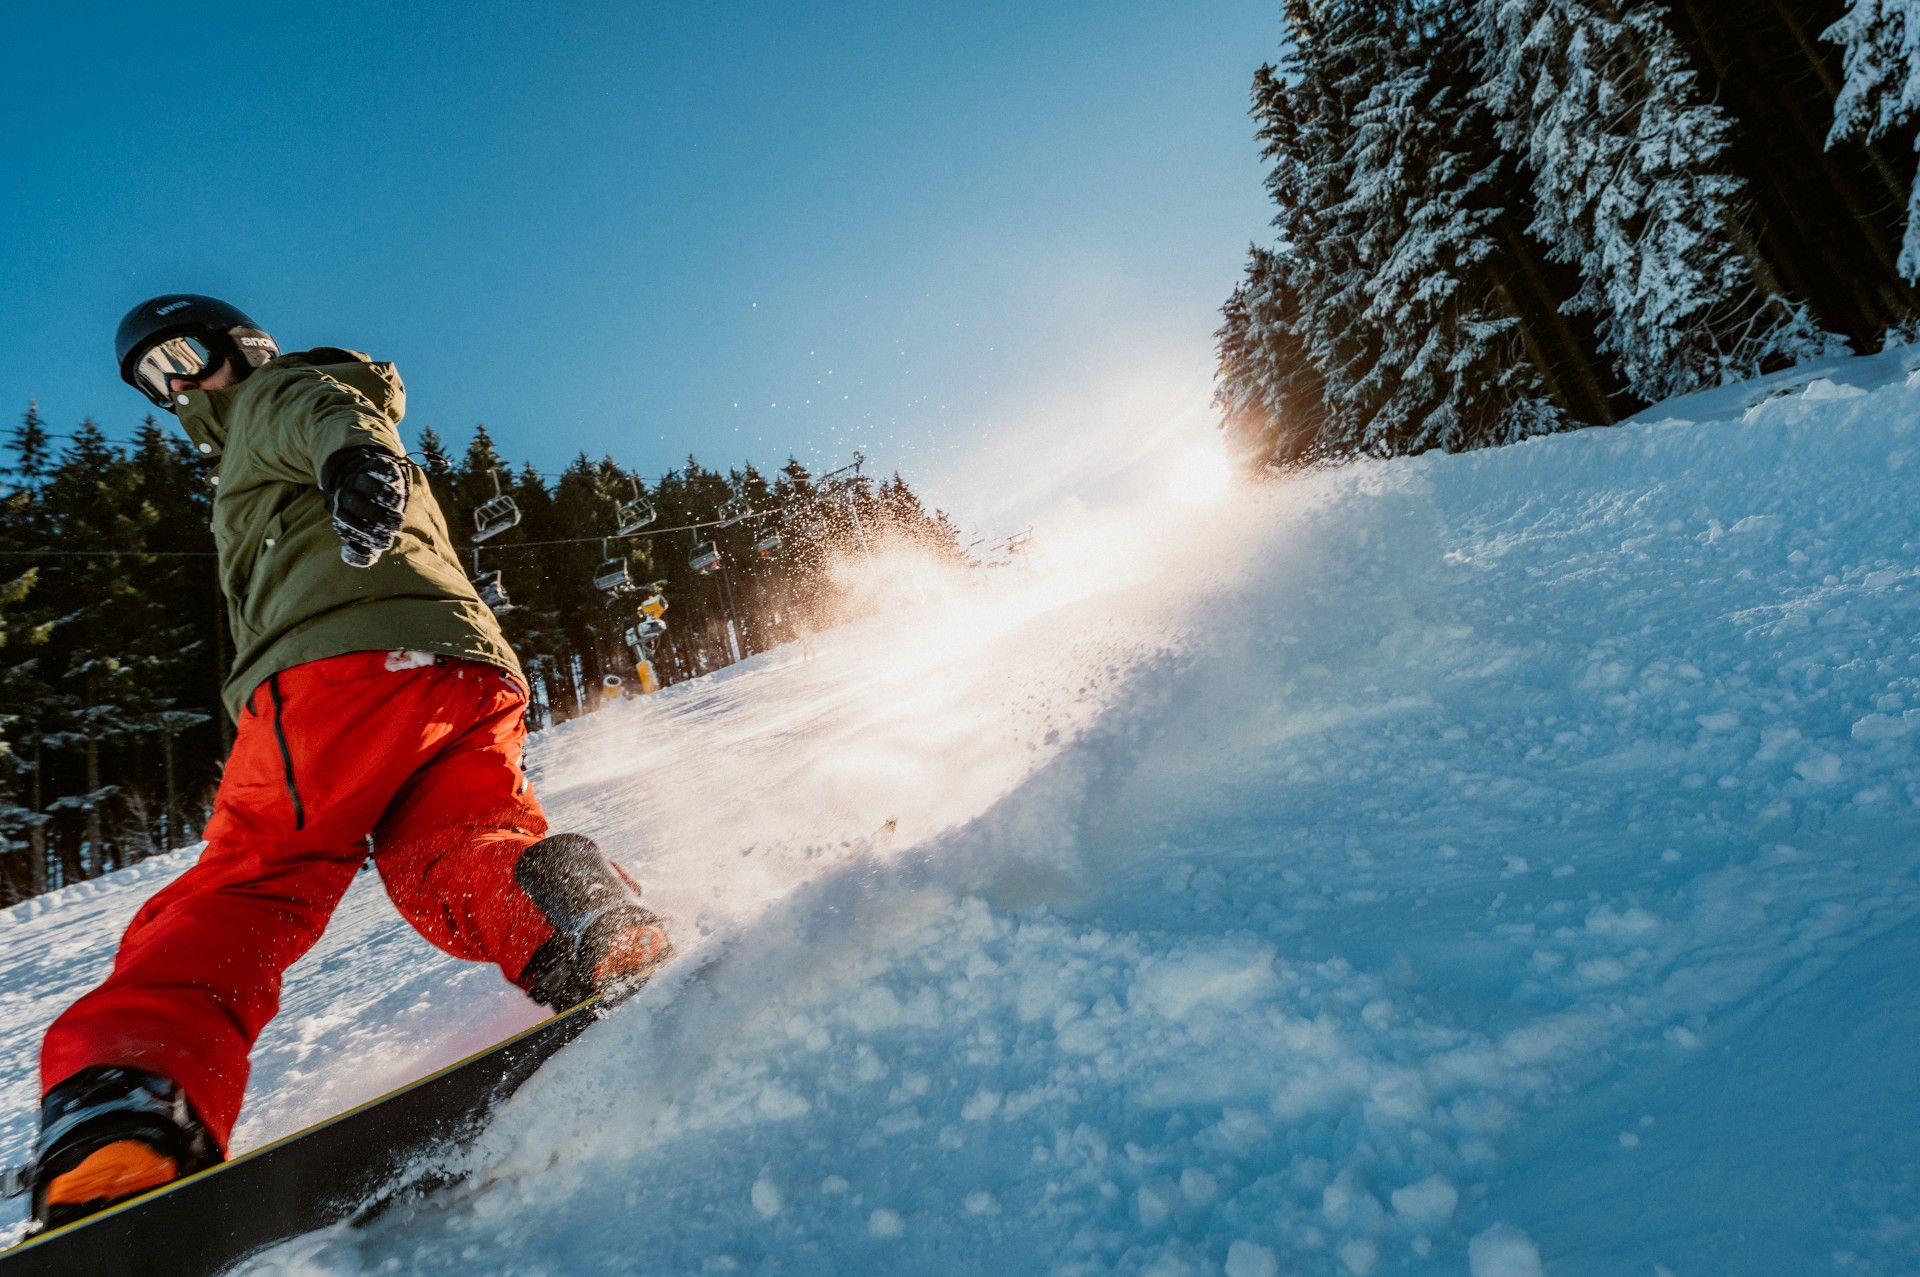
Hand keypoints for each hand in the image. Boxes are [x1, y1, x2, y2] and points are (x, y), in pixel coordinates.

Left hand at [320, 447, 410, 567]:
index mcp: (341, 512)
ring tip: (398, 509)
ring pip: (366, 483)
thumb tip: (365, 559)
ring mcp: (357, 477)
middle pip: (355, 503)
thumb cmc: (370, 517)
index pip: (347, 523)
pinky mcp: (373, 465)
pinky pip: (379, 469)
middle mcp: (345, 494)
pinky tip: (399, 491)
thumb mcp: (364, 534)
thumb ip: (363, 550)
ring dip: (383, 497)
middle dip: (377, 517)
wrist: (368, 482)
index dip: (367, 536)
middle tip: (395, 526)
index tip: (385, 543)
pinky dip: (389, 478)